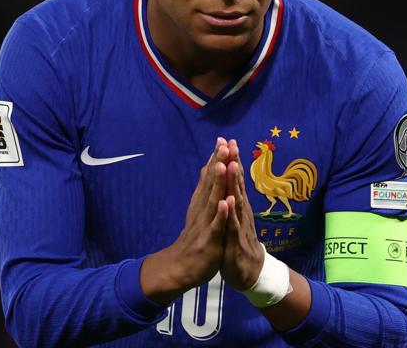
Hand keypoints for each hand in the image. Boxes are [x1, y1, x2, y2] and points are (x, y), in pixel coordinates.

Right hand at [140, 138, 230, 304]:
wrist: (182, 267)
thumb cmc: (196, 237)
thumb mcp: (200, 209)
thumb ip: (205, 188)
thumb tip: (207, 166)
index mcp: (202, 202)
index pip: (211, 176)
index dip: (217, 158)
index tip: (224, 139)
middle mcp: (202, 208)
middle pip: (211, 183)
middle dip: (219, 163)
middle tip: (224, 143)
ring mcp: (205, 223)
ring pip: (213, 199)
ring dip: (218, 183)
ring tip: (224, 165)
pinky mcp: (208, 239)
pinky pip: (215, 225)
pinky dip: (219, 214)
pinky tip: (223, 203)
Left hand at [219, 139, 265, 290]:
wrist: (249, 271)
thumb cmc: (239, 241)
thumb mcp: (234, 217)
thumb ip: (233, 197)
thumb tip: (230, 178)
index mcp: (238, 205)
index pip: (235, 179)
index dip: (232, 160)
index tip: (228, 140)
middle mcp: (241, 211)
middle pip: (238, 184)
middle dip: (235, 164)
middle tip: (233, 144)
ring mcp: (240, 225)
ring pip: (237, 201)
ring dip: (235, 183)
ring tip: (232, 165)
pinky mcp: (236, 241)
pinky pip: (233, 225)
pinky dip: (231, 213)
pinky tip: (229, 202)